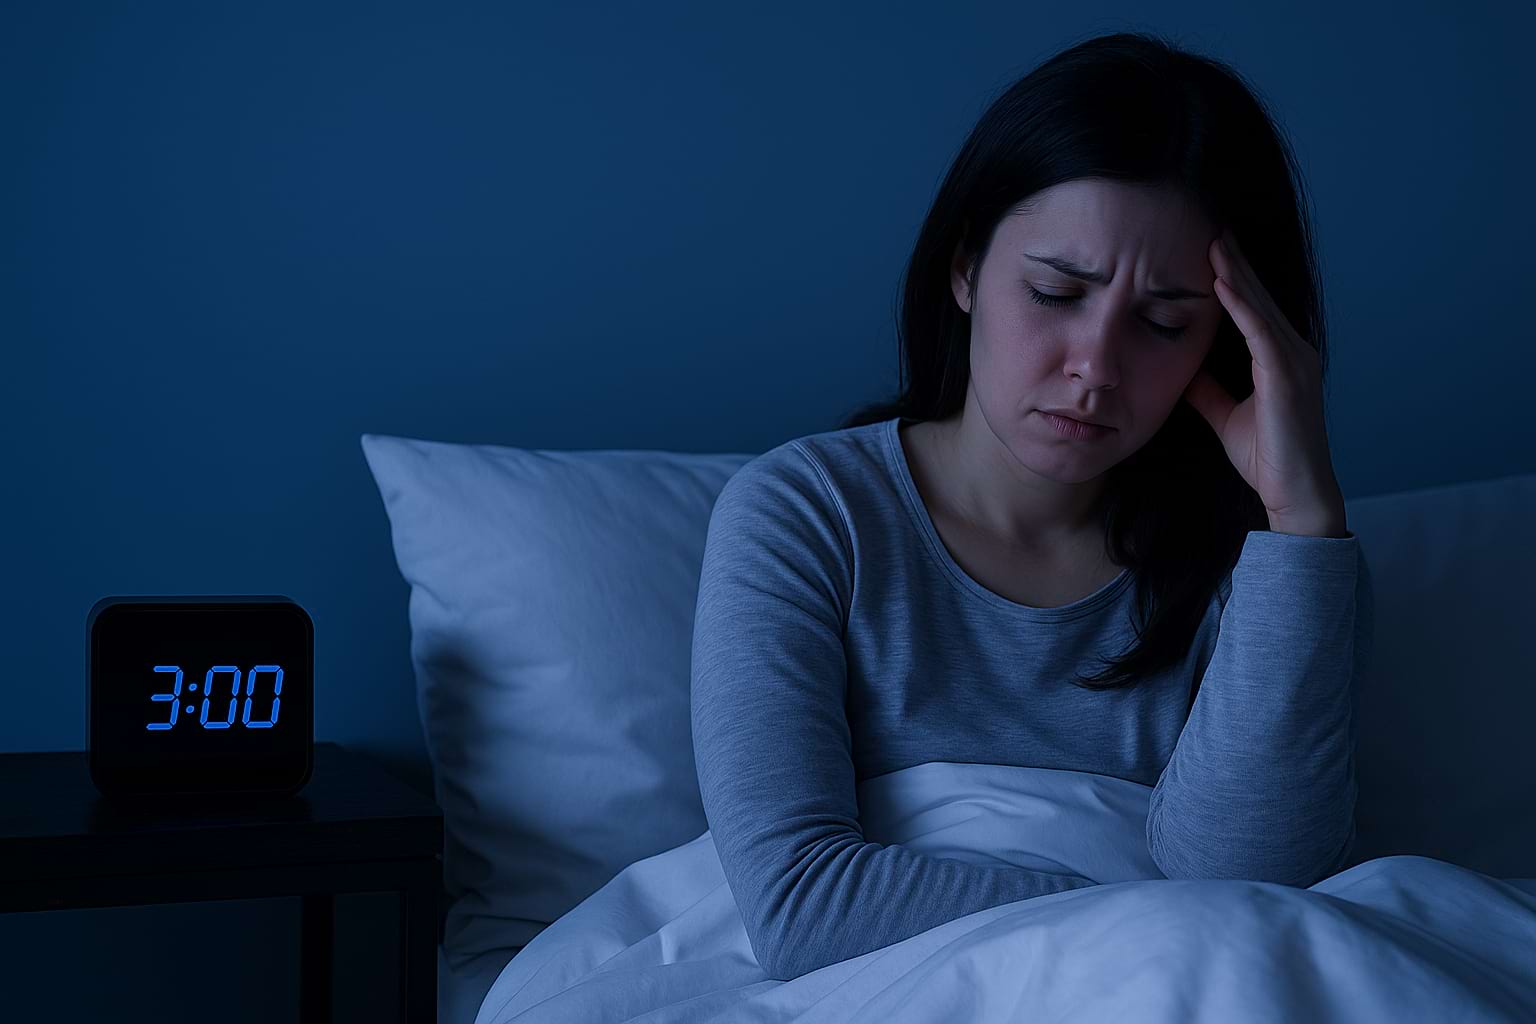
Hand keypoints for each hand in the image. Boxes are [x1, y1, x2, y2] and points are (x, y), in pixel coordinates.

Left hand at [1181, 228, 1346, 533]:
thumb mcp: (1226, 415)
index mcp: (1281, 358)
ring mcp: (1296, 362)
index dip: (1233, 277)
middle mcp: (1294, 352)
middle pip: (1259, 298)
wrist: (1295, 495)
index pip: (1253, 307)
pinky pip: (1260, 333)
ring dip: (1236, 273)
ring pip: (1260, 307)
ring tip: (1213, 242)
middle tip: (1211, 226)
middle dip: (1235, 262)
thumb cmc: (1266, 457)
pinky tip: (1220, 283)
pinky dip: (1240, 306)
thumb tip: (1183, 368)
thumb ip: (1208, 390)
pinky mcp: (1287, 378)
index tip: (1209, 248)